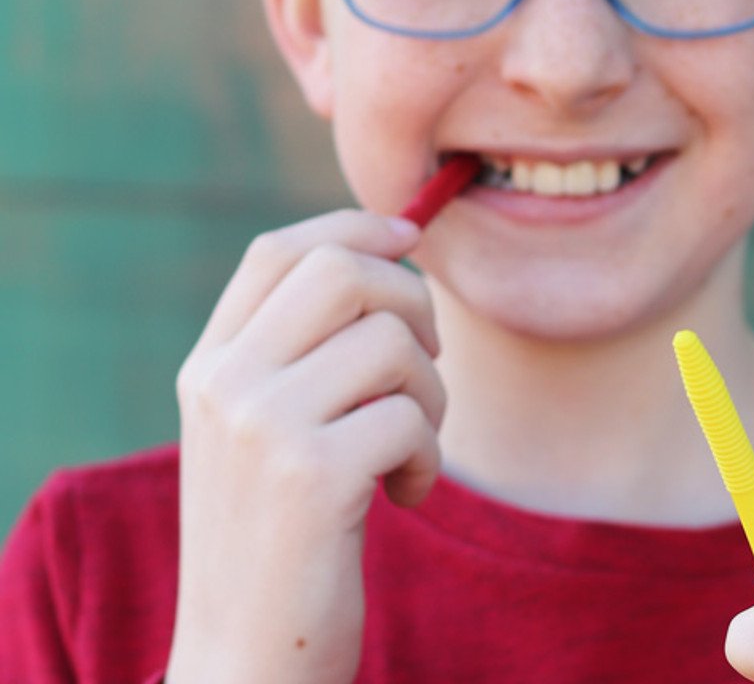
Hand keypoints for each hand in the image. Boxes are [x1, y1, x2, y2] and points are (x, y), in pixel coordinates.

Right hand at [166, 210, 442, 683]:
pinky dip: (428, 455)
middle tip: (424, 366)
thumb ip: (301, 351)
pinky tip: (404, 496)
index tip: (409, 235)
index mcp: (209, 365)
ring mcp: (262, 428)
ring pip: (391, 343)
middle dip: (412, 304)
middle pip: (344, 271)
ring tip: (411, 447)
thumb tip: (395, 253)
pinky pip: (410, 418)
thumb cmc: (277, 538)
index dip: (353, 226)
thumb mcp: (262, 431)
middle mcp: (225, 384)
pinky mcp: (311, 479)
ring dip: (430, 394)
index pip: (279, 250)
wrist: (243, 662)